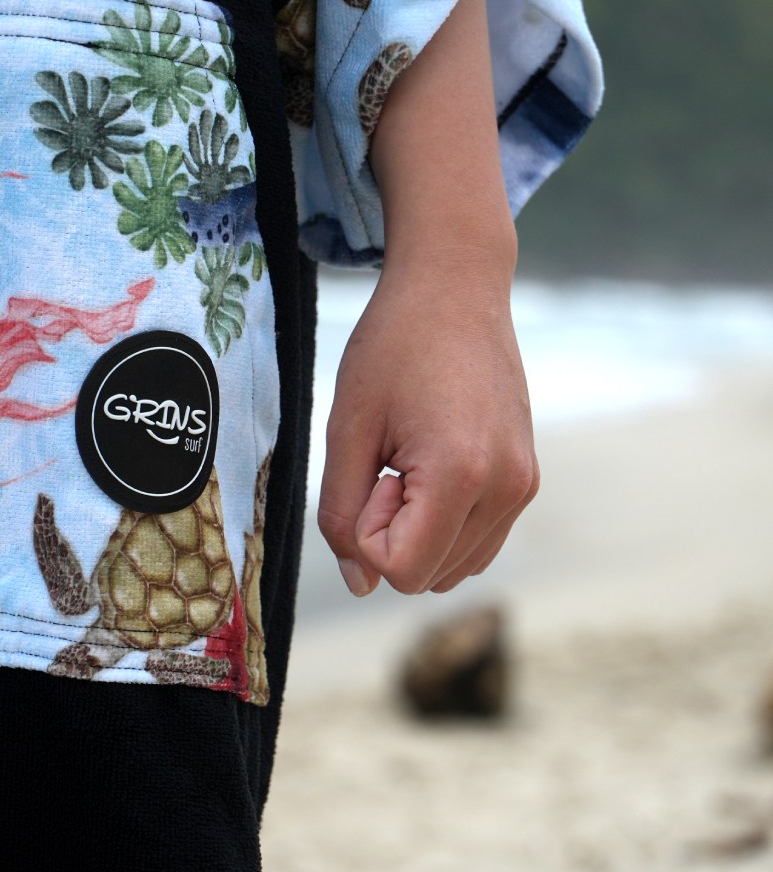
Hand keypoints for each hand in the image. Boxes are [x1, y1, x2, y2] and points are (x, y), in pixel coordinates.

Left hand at [317, 248, 539, 594]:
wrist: (457, 286)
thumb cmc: (395, 344)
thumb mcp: (348, 426)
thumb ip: (342, 512)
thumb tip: (359, 585)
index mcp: (461, 473)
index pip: (401, 571)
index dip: (368, 533)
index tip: (376, 470)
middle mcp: (507, 488)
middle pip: (429, 576)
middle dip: (394, 534)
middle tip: (392, 460)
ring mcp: (524, 485)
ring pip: (455, 567)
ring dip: (420, 532)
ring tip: (414, 457)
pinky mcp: (528, 477)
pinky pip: (480, 540)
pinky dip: (446, 524)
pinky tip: (435, 463)